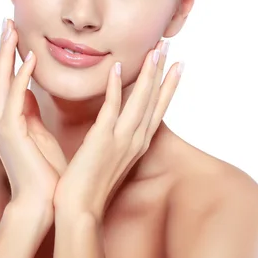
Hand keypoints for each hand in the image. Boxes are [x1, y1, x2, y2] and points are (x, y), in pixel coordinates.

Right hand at [0, 18, 66, 212]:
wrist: (42, 202)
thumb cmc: (44, 171)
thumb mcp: (38, 133)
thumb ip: (30, 112)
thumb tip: (28, 91)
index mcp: (8, 120)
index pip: (1, 81)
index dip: (0, 56)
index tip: (2, 32)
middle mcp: (0, 120)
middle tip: (1, 20)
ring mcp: (3, 126)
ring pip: (0, 82)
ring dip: (6, 54)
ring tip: (10, 28)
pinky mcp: (11, 134)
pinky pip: (15, 99)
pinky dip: (21, 76)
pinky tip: (29, 57)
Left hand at [53, 39, 182, 218]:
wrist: (80, 211)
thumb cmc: (90, 186)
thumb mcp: (110, 159)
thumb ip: (115, 138)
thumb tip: (112, 122)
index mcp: (138, 144)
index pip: (158, 109)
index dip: (168, 86)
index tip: (177, 66)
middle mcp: (135, 140)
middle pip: (154, 100)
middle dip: (163, 71)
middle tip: (169, 46)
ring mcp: (121, 140)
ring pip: (140, 100)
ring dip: (148, 74)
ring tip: (156, 50)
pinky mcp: (102, 141)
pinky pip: (111, 109)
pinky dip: (115, 88)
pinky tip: (117, 68)